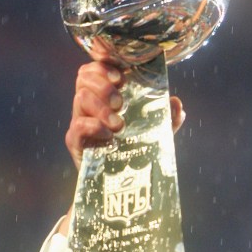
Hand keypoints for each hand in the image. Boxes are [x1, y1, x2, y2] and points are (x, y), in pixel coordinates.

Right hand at [65, 60, 185, 170]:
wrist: (121, 186)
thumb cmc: (135, 153)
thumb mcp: (156, 134)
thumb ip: (167, 118)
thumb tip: (176, 103)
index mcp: (105, 96)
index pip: (95, 69)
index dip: (104, 65)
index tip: (122, 77)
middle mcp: (90, 105)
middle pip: (84, 77)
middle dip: (103, 84)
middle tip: (120, 102)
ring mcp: (80, 121)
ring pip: (80, 97)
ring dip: (101, 107)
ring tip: (119, 125)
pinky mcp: (75, 141)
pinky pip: (78, 124)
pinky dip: (94, 126)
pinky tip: (108, 135)